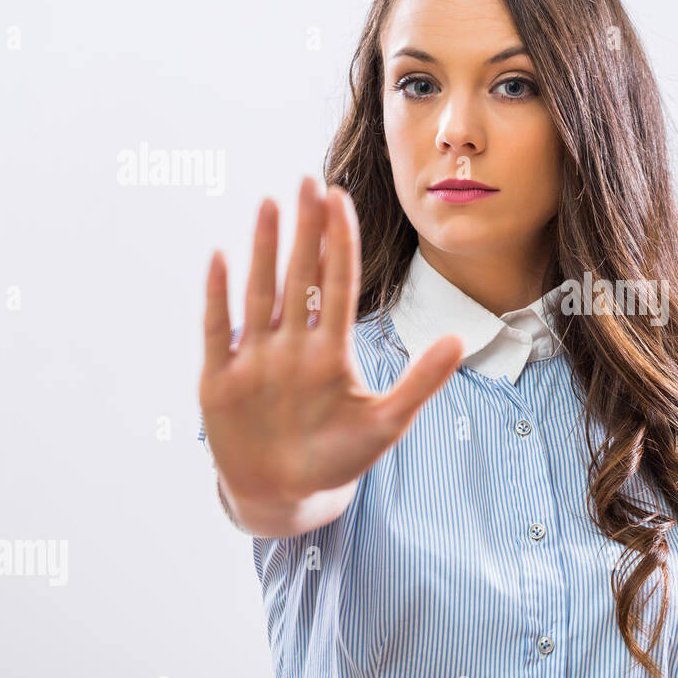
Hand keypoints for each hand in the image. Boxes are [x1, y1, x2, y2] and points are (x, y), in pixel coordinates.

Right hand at [198, 176, 461, 508]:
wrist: (285, 495)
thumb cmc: (337, 457)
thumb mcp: (387, 424)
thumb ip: (420, 382)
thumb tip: (459, 341)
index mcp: (331, 351)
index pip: (338, 285)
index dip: (339, 243)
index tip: (341, 200)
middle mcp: (292, 346)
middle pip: (299, 277)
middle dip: (305, 230)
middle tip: (309, 181)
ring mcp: (256, 359)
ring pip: (260, 293)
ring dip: (264, 250)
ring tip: (270, 204)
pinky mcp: (221, 381)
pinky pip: (218, 331)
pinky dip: (218, 298)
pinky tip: (220, 258)